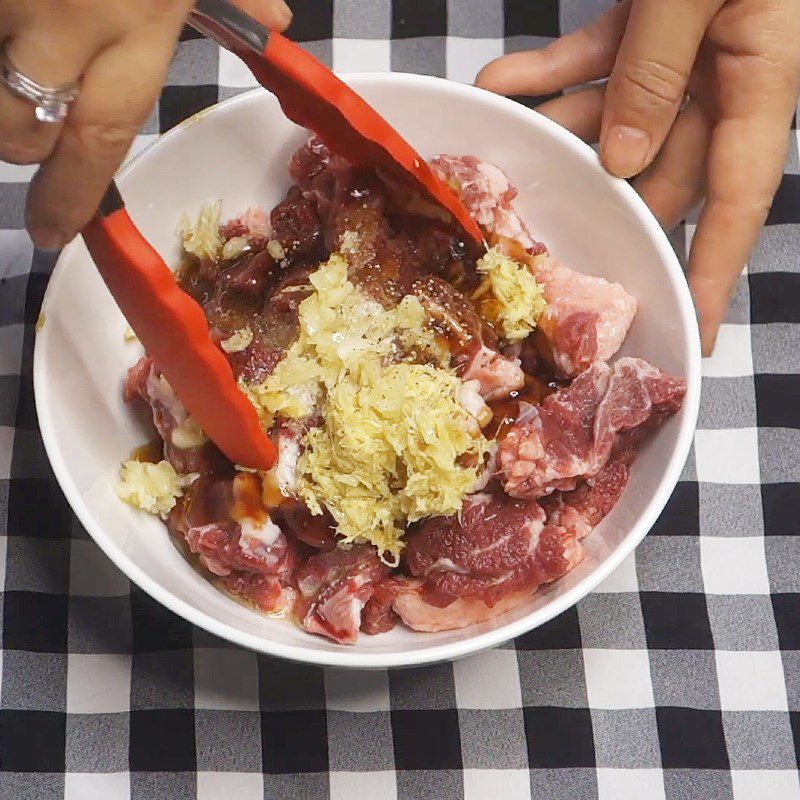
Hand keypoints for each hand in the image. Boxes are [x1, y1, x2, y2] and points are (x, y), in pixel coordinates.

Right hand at [0, 0, 291, 250]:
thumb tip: (275, 17)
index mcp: (139, 23)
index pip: (99, 139)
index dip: (67, 198)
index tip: (51, 234)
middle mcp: (68, 25)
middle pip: (22, 134)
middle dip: (26, 147)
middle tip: (40, 128)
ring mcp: (10, 2)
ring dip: (0, 101)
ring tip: (22, 73)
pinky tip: (9, 32)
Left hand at [476, 0, 799, 354]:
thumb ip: (657, 70)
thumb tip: (622, 159)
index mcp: (765, 76)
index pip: (740, 201)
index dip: (713, 270)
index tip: (694, 331)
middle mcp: (726, 74)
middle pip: (662, 167)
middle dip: (604, 204)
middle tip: (550, 248)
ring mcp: (686, 46)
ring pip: (616, 117)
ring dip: (556, 136)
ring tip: (502, 156)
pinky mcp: (651, 14)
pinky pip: (595, 60)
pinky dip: (550, 75)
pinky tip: (500, 86)